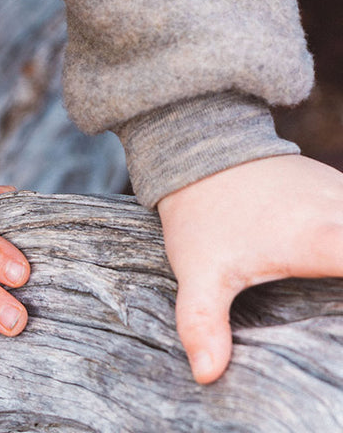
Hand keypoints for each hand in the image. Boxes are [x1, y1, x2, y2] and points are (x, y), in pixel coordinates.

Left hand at [157, 154, 342, 383]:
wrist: (197, 149)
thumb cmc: (202, 214)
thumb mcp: (198, 270)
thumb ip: (203, 321)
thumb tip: (206, 376)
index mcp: (320, 239)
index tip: (341, 314)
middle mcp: (341, 212)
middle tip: (331, 297)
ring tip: (326, 281)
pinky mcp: (340, 187)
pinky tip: (327, 262)